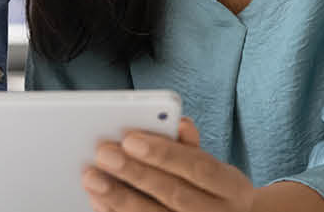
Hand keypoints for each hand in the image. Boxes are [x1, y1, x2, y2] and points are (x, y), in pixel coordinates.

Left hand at [83, 117, 254, 211]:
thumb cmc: (213, 189)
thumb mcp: (214, 168)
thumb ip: (191, 148)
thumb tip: (180, 123)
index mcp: (232, 188)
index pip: (199, 168)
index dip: (165, 153)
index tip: (130, 138)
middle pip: (174, 193)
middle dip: (136, 173)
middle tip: (103, 154)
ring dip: (120, 197)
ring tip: (92, 178)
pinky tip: (98, 201)